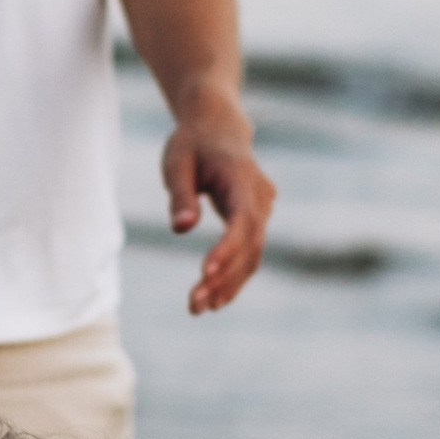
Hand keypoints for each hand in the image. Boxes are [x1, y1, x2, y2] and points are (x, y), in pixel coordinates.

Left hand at [163, 103, 273, 314]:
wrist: (218, 129)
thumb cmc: (192, 144)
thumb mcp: (177, 161)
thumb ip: (181, 194)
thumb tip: (181, 228)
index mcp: (242, 177)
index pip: (242, 219)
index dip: (227, 248)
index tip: (205, 271)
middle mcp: (260, 197)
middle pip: (250, 244)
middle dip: (224, 277)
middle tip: (195, 304)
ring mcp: (262, 211)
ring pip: (252, 255)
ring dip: (228, 285)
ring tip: (198, 309)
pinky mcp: (255, 223)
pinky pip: (249, 255)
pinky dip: (232, 277)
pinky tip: (213, 300)